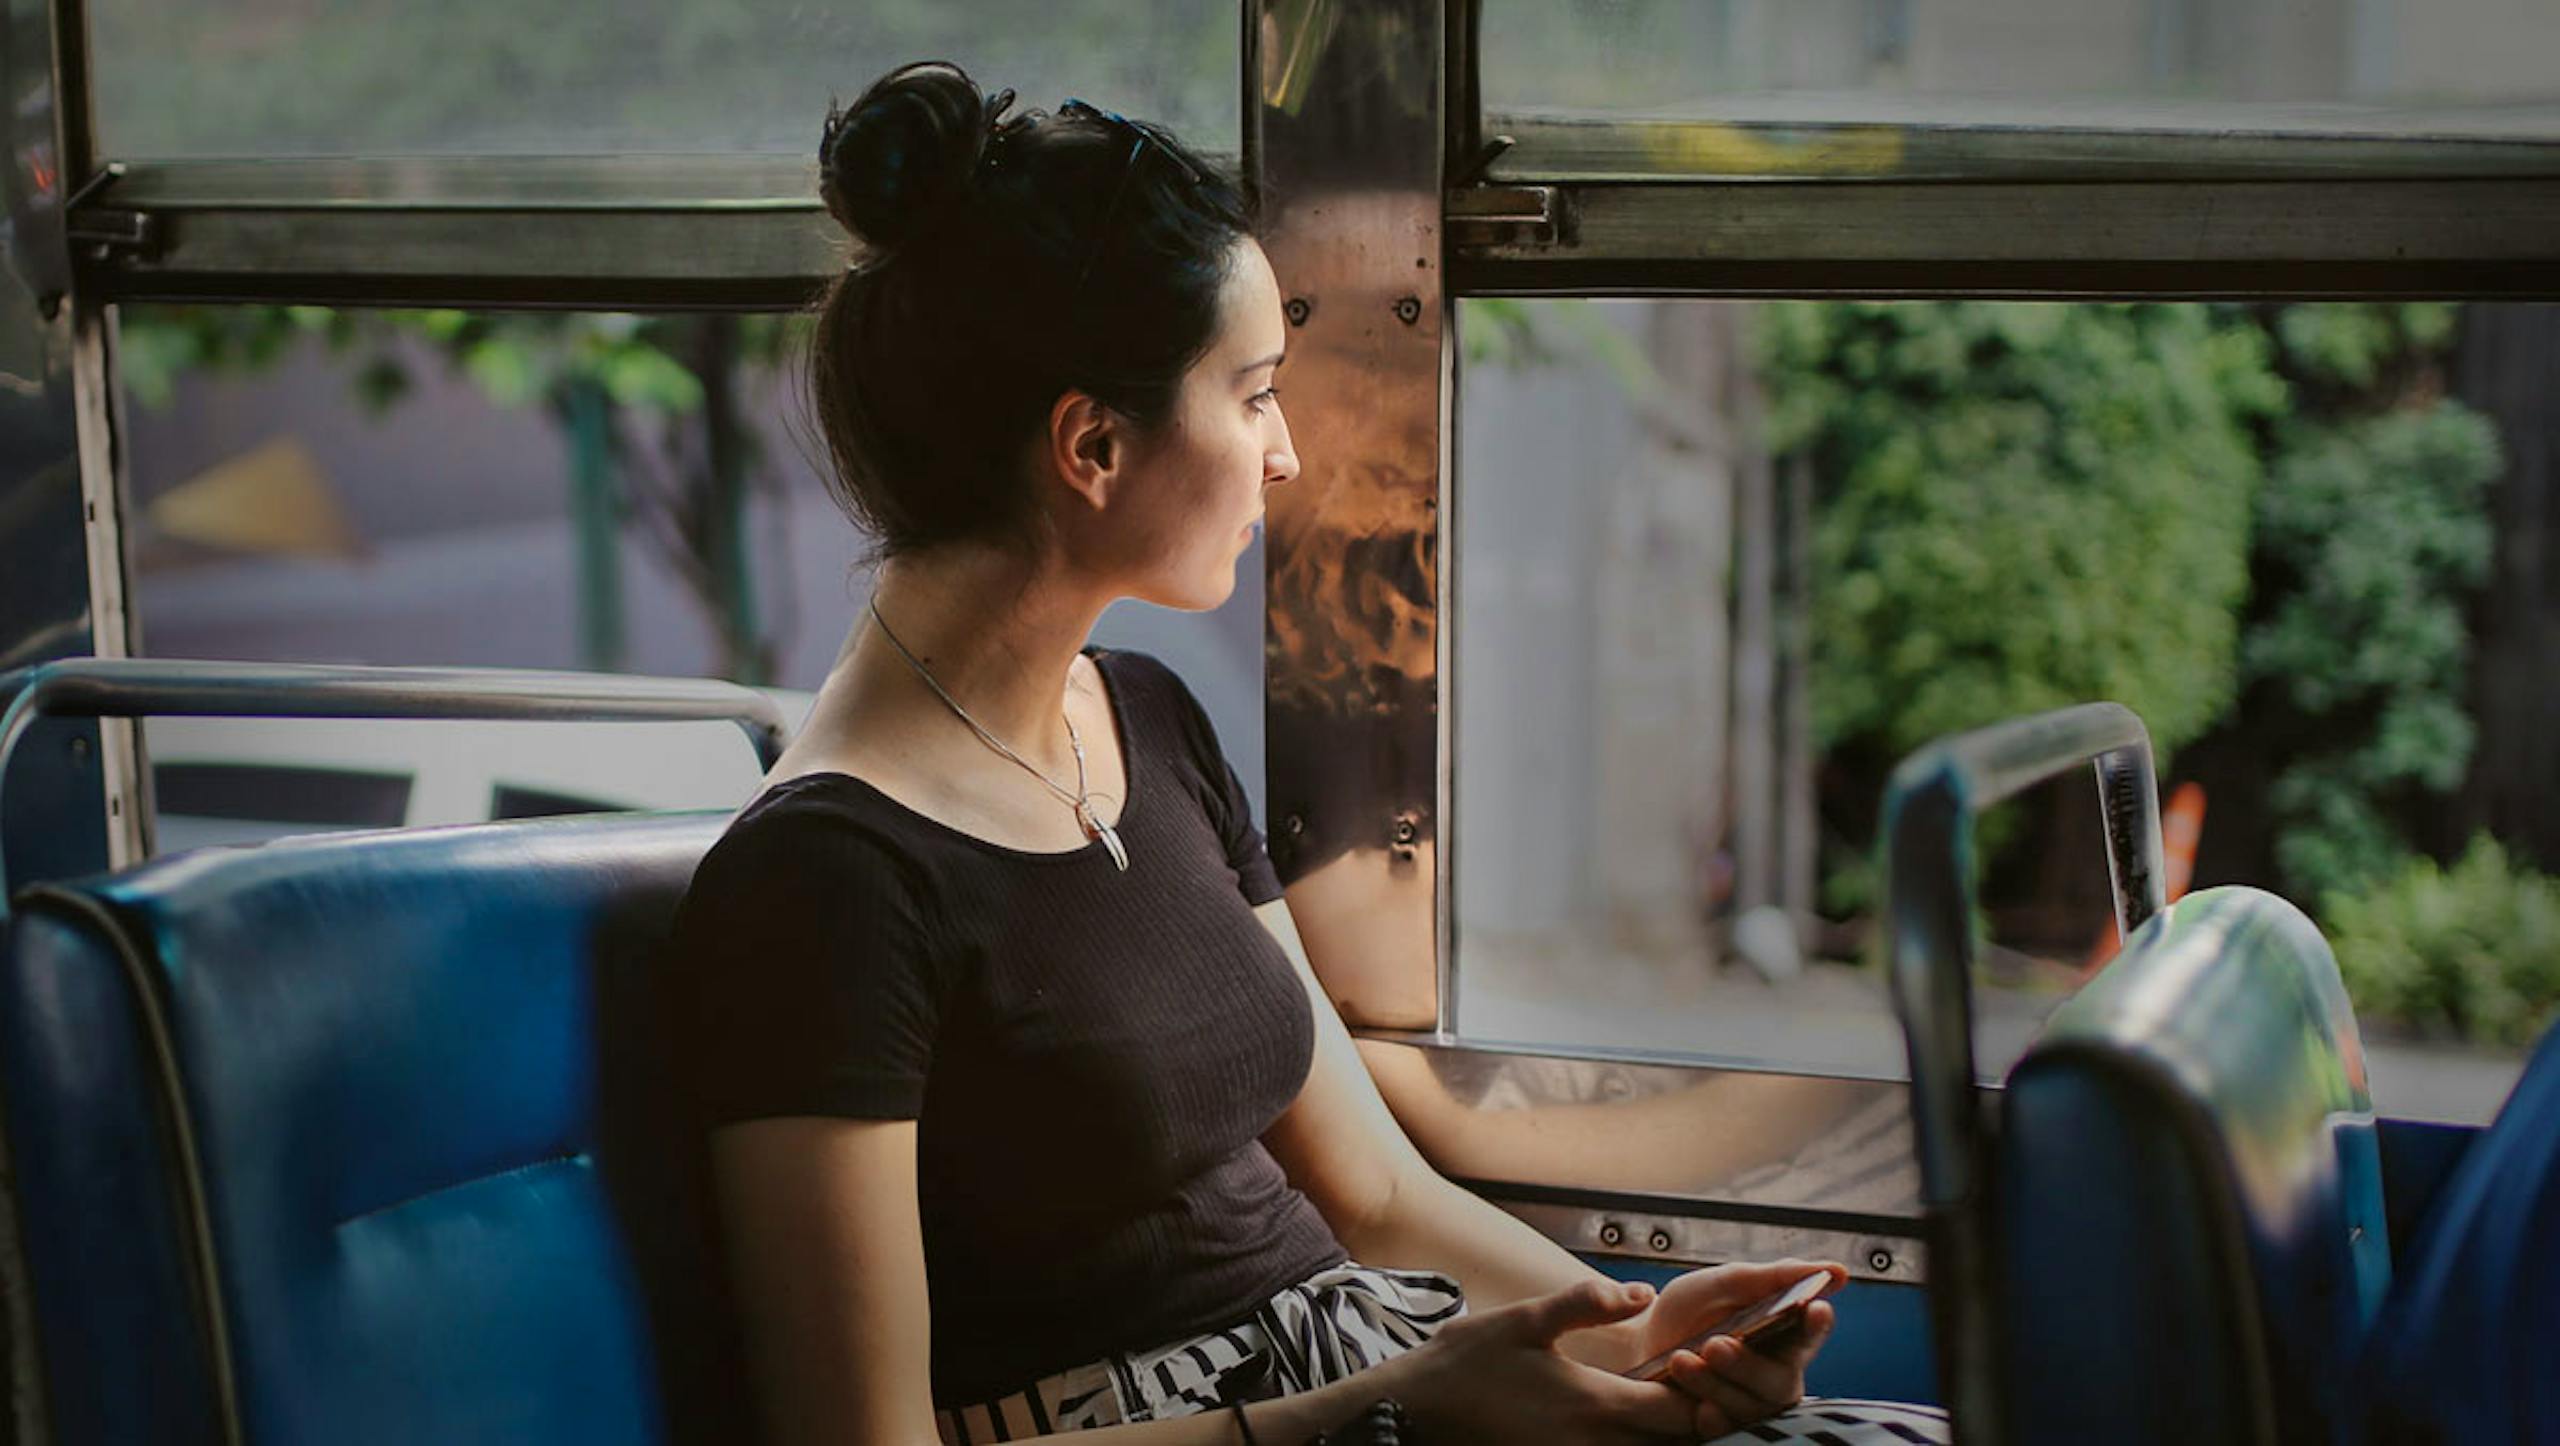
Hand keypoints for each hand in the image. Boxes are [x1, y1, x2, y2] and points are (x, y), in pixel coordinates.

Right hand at [1382, 1278, 1698, 1444]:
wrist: (1414, 1412)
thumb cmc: (1466, 1362)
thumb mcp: (1526, 1319)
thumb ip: (1588, 1303)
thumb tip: (1645, 1293)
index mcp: (1594, 1403)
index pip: (1679, 1409)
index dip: (1701, 1389)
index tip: (1702, 1362)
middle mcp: (1593, 1444)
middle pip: (1673, 1442)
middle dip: (1692, 1415)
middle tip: (1693, 1380)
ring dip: (1662, 1433)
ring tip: (1662, 1399)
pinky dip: (1629, 1443)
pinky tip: (1621, 1418)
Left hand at [1612, 1259, 1845, 1439]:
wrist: (1641, 1344)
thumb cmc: (1690, 1312)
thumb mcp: (1725, 1284)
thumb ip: (1773, 1278)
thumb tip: (1836, 1271)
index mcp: (1784, 1334)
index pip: (1812, 1332)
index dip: (1817, 1323)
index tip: (1814, 1309)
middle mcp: (1775, 1375)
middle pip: (1779, 1381)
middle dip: (1746, 1365)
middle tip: (1714, 1344)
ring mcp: (1752, 1405)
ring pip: (1749, 1406)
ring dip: (1713, 1383)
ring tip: (1681, 1360)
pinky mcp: (1725, 1426)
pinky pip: (1725, 1429)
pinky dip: (1708, 1413)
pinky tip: (1693, 1403)